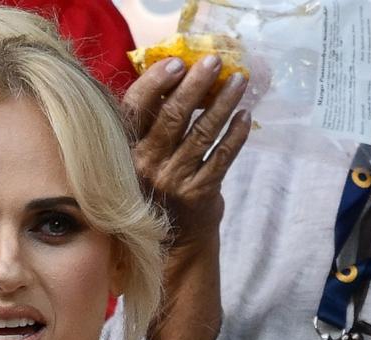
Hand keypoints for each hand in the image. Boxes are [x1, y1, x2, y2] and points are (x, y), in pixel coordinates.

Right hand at [122, 55, 250, 249]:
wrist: (169, 247)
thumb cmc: (154, 191)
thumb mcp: (139, 159)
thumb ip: (149, 126)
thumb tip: (173, 78)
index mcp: (124, 150)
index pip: (135, 108)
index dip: (155, 82)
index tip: (178, 62)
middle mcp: (145, 165)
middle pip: (173, 115)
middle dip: (197, 84)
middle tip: (215, 61)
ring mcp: (173, 180)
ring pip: (202, 133)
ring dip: (223, 103)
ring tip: (239, 82)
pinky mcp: (199, 194)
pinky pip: (222, 157)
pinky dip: (236, 135)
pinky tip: (245, 117)